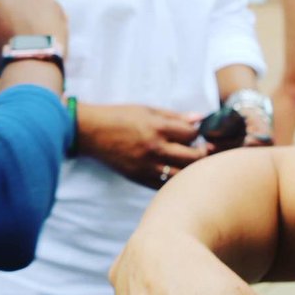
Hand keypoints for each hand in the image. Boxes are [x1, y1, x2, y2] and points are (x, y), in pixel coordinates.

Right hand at [0, 0, 67, 76]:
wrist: (33, 62)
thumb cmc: (1, 60)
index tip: (3, 44)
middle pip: (11, 7)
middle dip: (14, 20)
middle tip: (22, 42)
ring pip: (31, 7)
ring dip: (32, 18)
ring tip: (37, 41)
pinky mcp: (51, 3)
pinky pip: (49, 9)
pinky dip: (49, 20)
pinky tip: (48, 36)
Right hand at [77, 103, 208, 188]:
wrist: (91, 132)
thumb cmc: (119, 116)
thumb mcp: (147, 110)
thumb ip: (175, 116)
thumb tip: (199, 118)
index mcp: (158, 128)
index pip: (191, 134)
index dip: (197, 133)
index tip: (195, 133)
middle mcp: (155, 148)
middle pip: (192, 157)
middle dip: (202, 153)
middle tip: (203, 150)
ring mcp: (147, 166)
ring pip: (181, 175)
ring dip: (190, 169)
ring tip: (190, 162)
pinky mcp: (138, 177)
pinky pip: (163, 184)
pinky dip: (173, 180)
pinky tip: (175, 172)